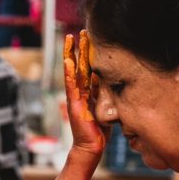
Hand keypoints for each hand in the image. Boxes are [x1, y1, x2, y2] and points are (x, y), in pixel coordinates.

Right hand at [63, 30, 108, 155]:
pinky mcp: (75, 105)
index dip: (88, 55)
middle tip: (79, 32)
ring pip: (73, 72)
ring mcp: (75, 98)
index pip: (87, 70)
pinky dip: (69, 73)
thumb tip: (110, 82)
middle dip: (79, 49)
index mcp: (87, 93)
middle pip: (79, 66)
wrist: (91, 147)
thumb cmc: (99, 131)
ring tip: (70, 40)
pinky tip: (68, 61)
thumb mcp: (105, 108)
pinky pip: (71, 86)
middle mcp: (79, 93)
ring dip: (71, 55)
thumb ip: (104, 95)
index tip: (89, 40)